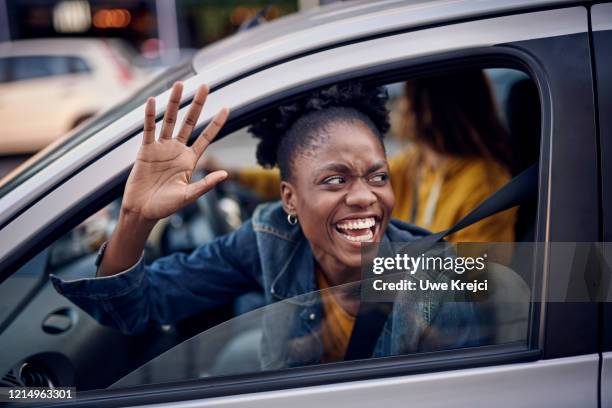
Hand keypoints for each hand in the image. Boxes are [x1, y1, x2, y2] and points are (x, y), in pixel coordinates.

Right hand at [121, 82, 228, 220]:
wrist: (142, 211)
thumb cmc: (166, 207)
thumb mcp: (189, 196)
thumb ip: (206, 184)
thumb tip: (225, 174)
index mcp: (190, 160)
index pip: (206, 137)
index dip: (216, 124)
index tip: (227, 108)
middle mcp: (177, 150)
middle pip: (189, 122)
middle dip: (197, 104)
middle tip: (204, 85)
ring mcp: (161, 148)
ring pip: (169, 120)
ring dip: (174, 103)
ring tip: (179, 84)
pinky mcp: (145, 150)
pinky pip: (149, 129)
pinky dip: (150, 115)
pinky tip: (154, 101)